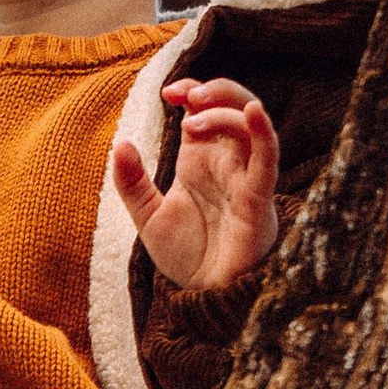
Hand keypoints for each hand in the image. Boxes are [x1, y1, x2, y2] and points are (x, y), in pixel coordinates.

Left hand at [111, 77, 280, 290]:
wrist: (204, 298)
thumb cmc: (186, 256)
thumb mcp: (147, 216)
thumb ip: (131, 182)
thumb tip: (120, 143)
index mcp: (202, 160)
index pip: (206, 110)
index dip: (192, 91)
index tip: (168, 92)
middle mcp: (227, 163)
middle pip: (234, 107)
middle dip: (213, 91)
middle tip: (186, 95)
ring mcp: (245, 178)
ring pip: (250, 127)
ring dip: (224, 112)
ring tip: (191, 123)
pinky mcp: (258, 200)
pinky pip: (267, 160)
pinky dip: (264, 133)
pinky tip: (254, 112)